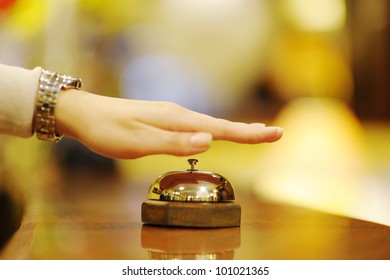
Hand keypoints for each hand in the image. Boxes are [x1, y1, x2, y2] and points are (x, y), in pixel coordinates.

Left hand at [55, 90, 282, 158]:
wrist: (86, 114)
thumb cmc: (109, 131)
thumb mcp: (139, 142)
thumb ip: (174, 144)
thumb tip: (209, 141)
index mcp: (177, 120)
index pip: (221, 129)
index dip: (249, 134)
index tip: (274, 134)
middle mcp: (179, 115)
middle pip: (221, 124)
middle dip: (248, 131)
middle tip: (275, 133)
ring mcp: (172, 116)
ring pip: (210, 124)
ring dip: (234, 130)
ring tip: (254, 133)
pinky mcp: (164, 120)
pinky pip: (196, 126)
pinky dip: (214, 130)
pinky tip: (215, 133)